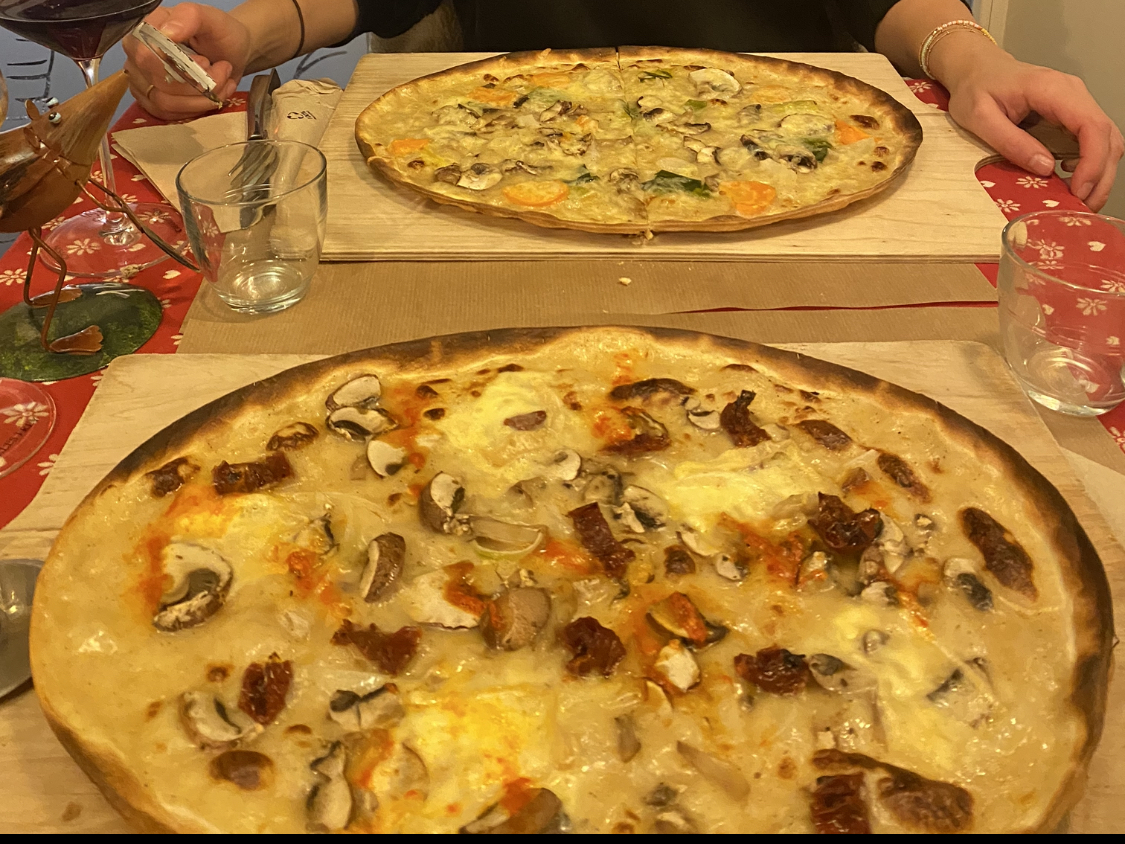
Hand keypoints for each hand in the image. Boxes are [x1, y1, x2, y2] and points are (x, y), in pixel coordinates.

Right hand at [123, 3, 250, 119]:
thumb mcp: (210, 18)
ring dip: (201, 98)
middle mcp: (136, 56)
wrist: (232, 52)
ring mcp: (142, 81)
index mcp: (143, 31)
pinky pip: (170, 115)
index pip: (147, 57)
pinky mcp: (154, 102)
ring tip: (223, 83)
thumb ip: (188, 17)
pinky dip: (197, 109)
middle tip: (222, 71)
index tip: (206, 62)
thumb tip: (167, 33)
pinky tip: (215, 95)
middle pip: (157, 83)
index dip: (179, 67)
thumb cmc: (219, 33)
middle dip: (197, 84)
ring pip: (165, 103)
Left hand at [937, 41, 1122, 210]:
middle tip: (1083, 207)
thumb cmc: (976, 89)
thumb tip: (1045, 168)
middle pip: (1108, 136)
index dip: (1093, 162)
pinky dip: (1091, 165)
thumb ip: (1011, 142)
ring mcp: (1076, 103)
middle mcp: (1074, 94)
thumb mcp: (981, 118)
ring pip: (1106, 140)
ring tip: (1080, 202)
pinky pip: (1093, 141)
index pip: (1092, 126)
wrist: (977, 69)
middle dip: (1100, 175)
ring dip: (1099, 173)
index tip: (1078, 191)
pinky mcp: (1071, 115)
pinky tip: (1073, 183)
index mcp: (1053, 90)